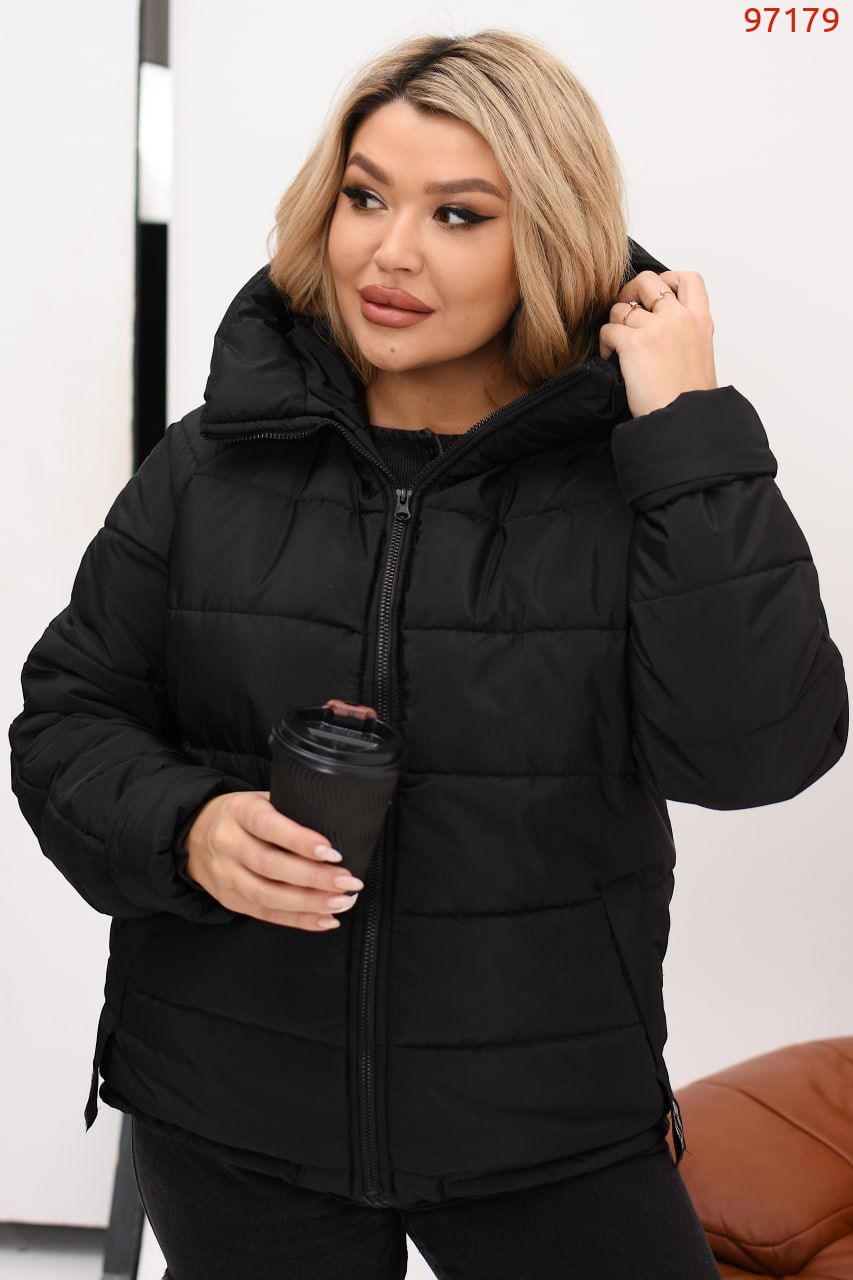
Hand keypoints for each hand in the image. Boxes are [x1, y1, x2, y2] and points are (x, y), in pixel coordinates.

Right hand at [184, 790, 363, 930]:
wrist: (192, 834)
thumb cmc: (240, 815)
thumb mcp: (259, 799)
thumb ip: (289, 809)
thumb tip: (337, 824)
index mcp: (238, 812)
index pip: (268, 826)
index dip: (300, 840)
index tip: (332, 851)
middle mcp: (228, 843)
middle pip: (271, 865)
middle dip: (314, 877)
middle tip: (348, 881)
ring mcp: (225, 875)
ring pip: (268, 895)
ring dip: (310, 903)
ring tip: (341, 902)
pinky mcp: (228, 899)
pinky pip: (266, 914)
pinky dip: (298, 920)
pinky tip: (325, 919)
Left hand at [598, 270, 717, 418]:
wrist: (684, 421)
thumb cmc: (689, 399)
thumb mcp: (700, 357)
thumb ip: (685, 335)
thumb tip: (660, 328)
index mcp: (700, 321)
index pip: (689, 279)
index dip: (668, 278)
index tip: (657, 293)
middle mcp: (679, 318)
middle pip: (648, 281)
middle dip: (631, 291)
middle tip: (626, 311)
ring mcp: (656, 328)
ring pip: (621, 308)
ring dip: (614, 323)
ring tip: (618, 345)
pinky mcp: (634, 343)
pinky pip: (608, 329)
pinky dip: (605, 343)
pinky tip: (611, 358)